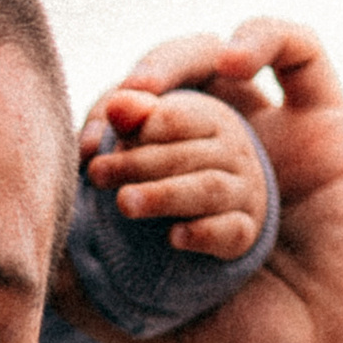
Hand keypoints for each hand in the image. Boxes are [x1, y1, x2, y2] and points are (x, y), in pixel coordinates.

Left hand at [67, 22, 342, 342]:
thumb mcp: (150, 339)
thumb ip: (93, 294)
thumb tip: (37, 248)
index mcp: (185, 211)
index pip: (131, 140)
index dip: (100, 129)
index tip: (82, 153)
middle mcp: (230, 171)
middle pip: (167, 101)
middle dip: (126, 119)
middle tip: (105, 152)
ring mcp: (280, 149)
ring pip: (215, 70)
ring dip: (173, 82)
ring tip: (146, 121)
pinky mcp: (331, 133)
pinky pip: (300, 52)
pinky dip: (260, 36)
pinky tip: (230, 66)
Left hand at [82, 82, 268, 260]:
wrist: (221, 207)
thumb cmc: (172, 160)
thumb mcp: (155, 130)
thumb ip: (134, 115)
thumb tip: (115, 105)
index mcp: (212, 118)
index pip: (175, 116)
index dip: (138, 125)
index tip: (97, 139)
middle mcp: (234, 151)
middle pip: (186, 154)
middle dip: (137, 163)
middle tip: (97, 173)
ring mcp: (244, 190)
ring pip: (208, 189)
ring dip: (162, 196)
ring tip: (124, 202)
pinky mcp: (245, 229)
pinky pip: (231, 231)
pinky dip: (202, 234)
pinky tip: (173, 237)